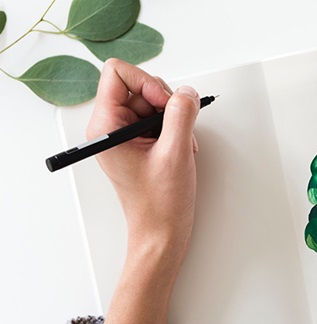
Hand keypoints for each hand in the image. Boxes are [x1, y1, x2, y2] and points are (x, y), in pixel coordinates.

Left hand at [87, 59, 200, 323]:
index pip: (118, 73)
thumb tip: (187, 92)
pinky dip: (175, 129)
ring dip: (174, 118)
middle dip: (165, 102)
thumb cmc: (159, 204)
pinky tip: (180, 150)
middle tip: (176, 128)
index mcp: (106, 127)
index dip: (147, 82)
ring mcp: (125, 135)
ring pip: (153, 101)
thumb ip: (181, 115)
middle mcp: (111, 127)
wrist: (162, 233)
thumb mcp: (175, 153)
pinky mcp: (139, 143)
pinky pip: (159, 119)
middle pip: (139, 85)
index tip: (164, 103)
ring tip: (180, 145)